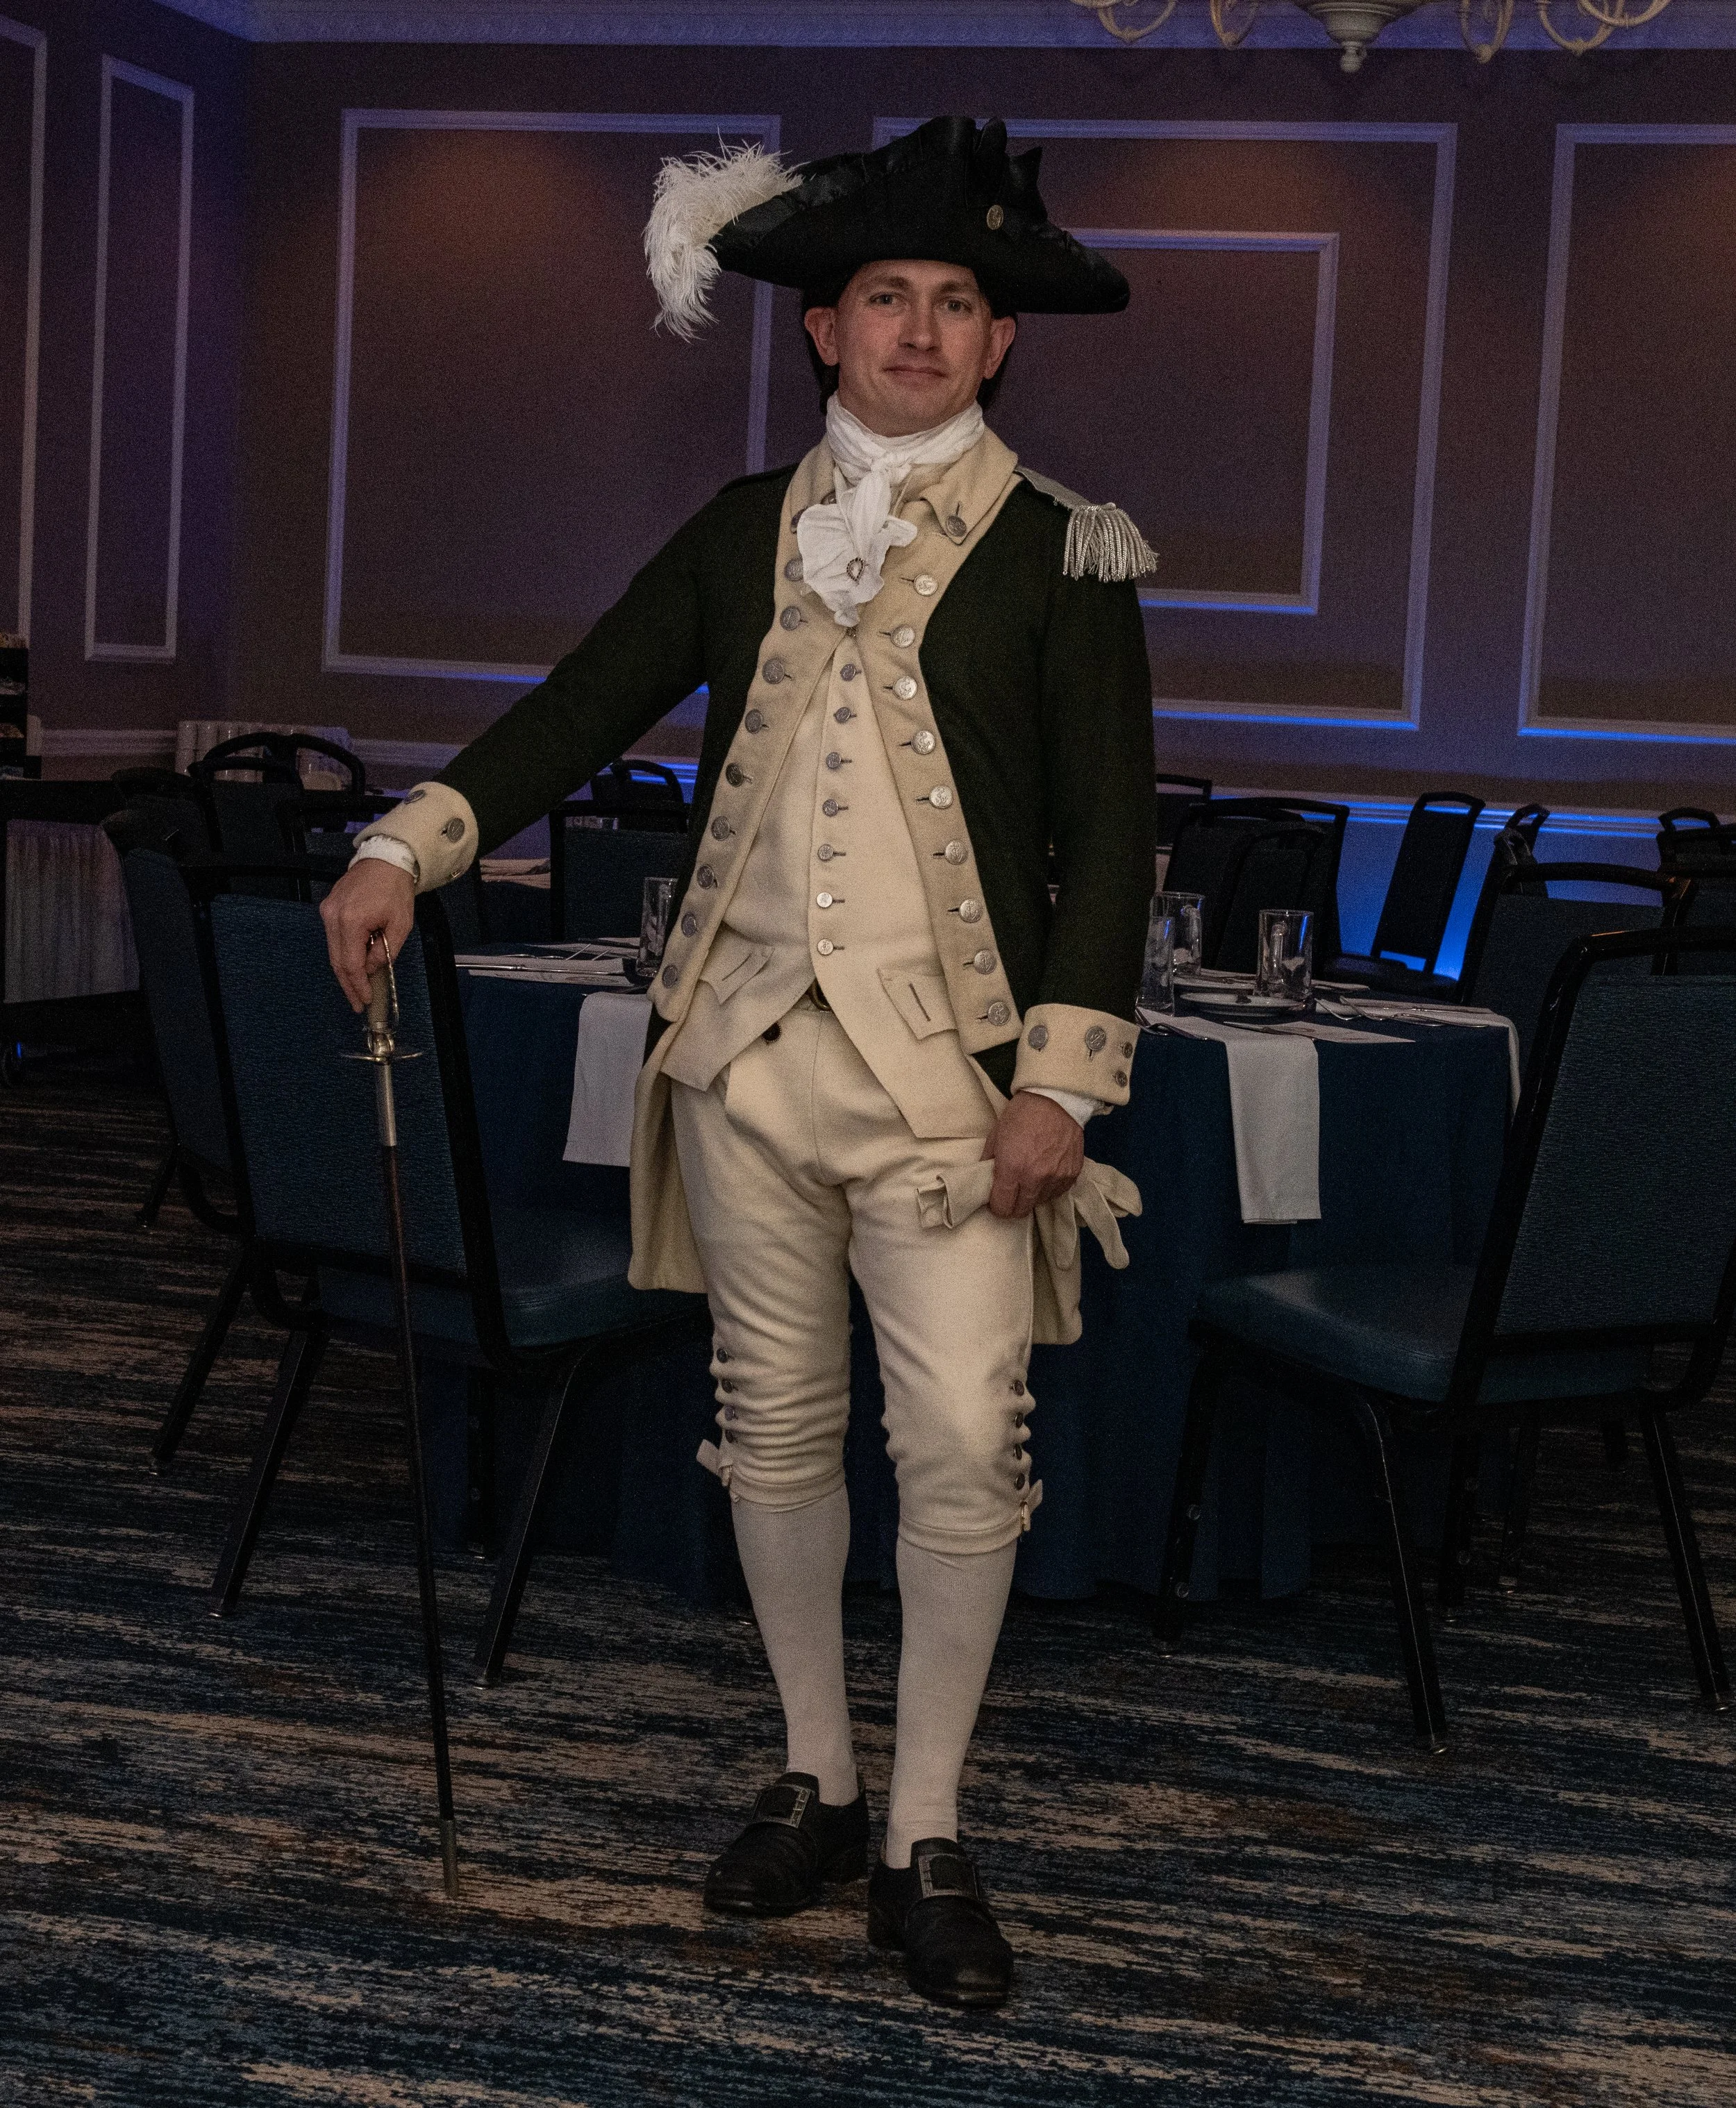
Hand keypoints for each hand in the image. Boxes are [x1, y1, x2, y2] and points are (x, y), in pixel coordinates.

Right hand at [319, 858, 414, 1011]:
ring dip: (345, 971)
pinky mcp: (327, 908)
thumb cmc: (396, 890)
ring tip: (356, 990)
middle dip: (348, 984)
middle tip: (358, 1003)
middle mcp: (332, 917)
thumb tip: (370, 970)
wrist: (385, 859)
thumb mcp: (400, 924)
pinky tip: (354, 966)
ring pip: (333, 951)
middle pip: (337, 960)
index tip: (365, 1000)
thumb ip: (384, 951)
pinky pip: (333, 938)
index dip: (358, 985)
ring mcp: (327, 911)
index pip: (351, 963)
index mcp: (351, 921)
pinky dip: (343, 954)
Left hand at [981, 1091, 1083, 1219]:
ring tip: (1029, 1178)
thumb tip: (985, 1182)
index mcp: (1012, 1168)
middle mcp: (1035, 1178)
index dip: (996, 1206)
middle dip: (1012, 1205)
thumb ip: (988, 1163)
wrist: (1055, 1099)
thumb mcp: (996, 1136)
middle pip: (1021, 1210)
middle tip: (1010, 1193)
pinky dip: (1049, 1188)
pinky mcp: (1072, 1174)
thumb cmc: (1021, 1114)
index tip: (995, 1199)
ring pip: (1040, 1202)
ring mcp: (1057, 1177)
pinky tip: (1044, 1174)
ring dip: (1032, 1196)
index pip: (1003, 1207)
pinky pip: (1057, 1192)